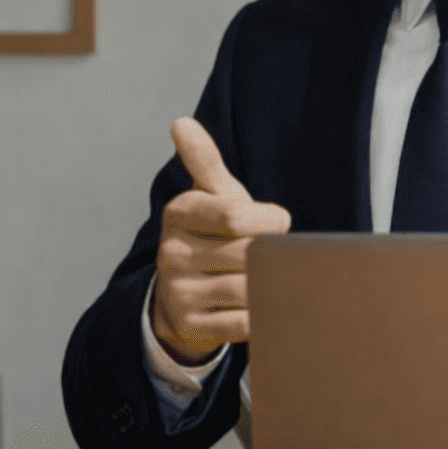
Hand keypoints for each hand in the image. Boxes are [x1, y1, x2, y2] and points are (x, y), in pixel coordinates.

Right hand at [152, 117, 290, 364]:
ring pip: (248, 288)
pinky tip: (261, 304)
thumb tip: (181, 122)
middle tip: (273, 253)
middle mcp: (171, 252)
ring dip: (271, 283)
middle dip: (271, 254)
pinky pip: (245, 323)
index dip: (269, 220)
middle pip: (247, 253)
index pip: (235, 215)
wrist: (185, 297)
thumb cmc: (212, 234)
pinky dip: (262, 314)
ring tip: (272, 276)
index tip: (276, 222)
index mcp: (178, 212)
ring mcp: (178, 292)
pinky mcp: (191, 326)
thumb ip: (204, 160)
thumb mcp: (212, 196)